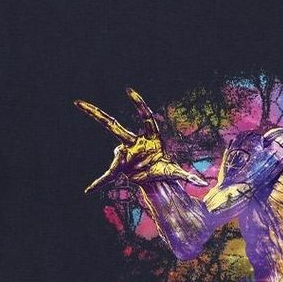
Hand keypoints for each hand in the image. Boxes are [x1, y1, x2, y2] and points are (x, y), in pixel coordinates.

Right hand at [75, 88, 207, 192]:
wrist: (155, 180)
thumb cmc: (165, 170)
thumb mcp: (177, 174)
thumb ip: (189, 177)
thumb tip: (204, 184)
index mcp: (150, 138)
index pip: (144, 117)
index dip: (138, 104)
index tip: (128, 90)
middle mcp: (133, 143)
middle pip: (112, 126)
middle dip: (96, 114)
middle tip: (78, 102)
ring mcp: (124, 153)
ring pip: (114, 154)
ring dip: (117, 166)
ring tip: (119, 170)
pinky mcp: (119, 167)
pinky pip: (108, 176)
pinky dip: (99, 184)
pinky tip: (89, 191)